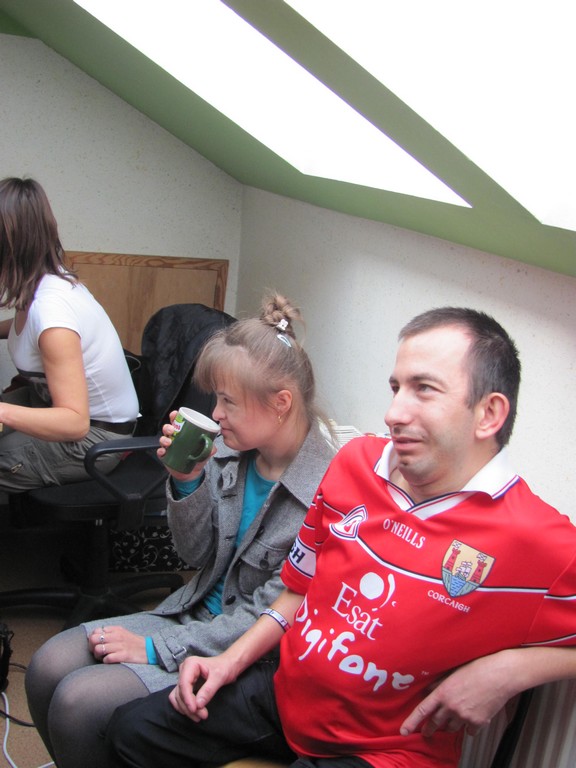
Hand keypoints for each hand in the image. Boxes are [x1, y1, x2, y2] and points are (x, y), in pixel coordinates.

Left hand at [88, 625, 146, 663]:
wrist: (149, 650)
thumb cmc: (133, 643)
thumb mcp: (122, 633)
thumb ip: (110, 633)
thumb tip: (93, 636)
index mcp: (116, 629)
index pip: (96, 631)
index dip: (92, 638)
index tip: (96, 644)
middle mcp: (117, 636)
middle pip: (94, 639)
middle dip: (92, 647)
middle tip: (97, 652)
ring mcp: (120, 646)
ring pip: (98, 649)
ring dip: (98, 656)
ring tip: (103, 657)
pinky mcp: (124, 655)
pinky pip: (107, 659)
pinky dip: (106, 661)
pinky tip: (110, 661)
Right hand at [157, 410, 214, 481]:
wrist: (191, 473)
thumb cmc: (196, 457)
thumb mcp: (205, 452)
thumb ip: (210, 449)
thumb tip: (213, 448)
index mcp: (183, 433)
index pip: (177, 422)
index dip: (174, 416)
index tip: (175, 414)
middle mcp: (174, 438)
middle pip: (168, 429)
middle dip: (168, 427)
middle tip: (172, 429)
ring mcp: (169, 447)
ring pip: (163, 439)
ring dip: (164, 439)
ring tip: (168, 442)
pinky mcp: (165, 457)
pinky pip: (160, 452)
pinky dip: (160, 451)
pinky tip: (163, 452)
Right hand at [169, 653, 239, 721]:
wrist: (228, 664)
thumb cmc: (225, 667)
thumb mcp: (219, 676)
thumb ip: (208, 690)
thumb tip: (198, 705)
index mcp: (190, 664)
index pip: (184, 684)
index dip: (188, 699)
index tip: (195, 710)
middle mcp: (184, 670)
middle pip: (180, 692)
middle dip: (189, 706)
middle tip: (202, 715)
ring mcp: (183, 678)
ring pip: (178, 697)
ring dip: (186, 709)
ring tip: (199, 716)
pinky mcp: (185, 686)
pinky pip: (179, 698)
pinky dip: (184, 707)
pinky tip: (193, 713)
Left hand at [401, 653, 517, 737]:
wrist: (500, 674)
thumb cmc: (478, 668)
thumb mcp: (453, 672)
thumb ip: (440, 682)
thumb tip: (428, 689)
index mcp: (443, 692)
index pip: (422, 710)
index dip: (411, 722)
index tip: (404, 731)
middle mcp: (451, 706)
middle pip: (436, 723)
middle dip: (430, 729)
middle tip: (427, 732)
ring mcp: (464, 716)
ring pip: (452, 728)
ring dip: (450, 725)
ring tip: (452, 720)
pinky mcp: (478, 722)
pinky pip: (469, 731)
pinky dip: (469, 727)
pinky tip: (473, 718)